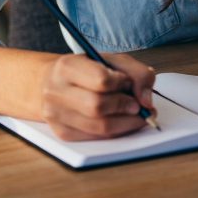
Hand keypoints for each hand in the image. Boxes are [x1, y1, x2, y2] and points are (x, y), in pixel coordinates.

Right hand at [39, 52, 156, 140]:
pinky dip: (115, 131)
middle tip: (138, 105)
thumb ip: (136, 73)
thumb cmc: (87, 69)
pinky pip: (95, 138)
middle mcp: (56, 91)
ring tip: (134, 114)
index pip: (101, 80)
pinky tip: (121, 121)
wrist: (51, 82)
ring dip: (125, 123)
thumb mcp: (112, 60)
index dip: (122, 83)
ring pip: (98, 127)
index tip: (129, 84)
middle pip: (98, 106)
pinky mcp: (62, 133)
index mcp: (67, 66)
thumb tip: (146, 100)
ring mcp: (56, 115)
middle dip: (125, 106)